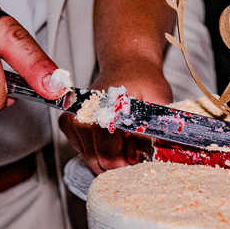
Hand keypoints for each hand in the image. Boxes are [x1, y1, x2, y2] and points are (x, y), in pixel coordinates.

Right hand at [58, 59, 172, 174]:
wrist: (128, 64)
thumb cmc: (144, 80)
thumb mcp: (159, 102)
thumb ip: (152, 131)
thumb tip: (143, 157)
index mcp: (105, 108)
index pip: (107, 155)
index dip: (127, 164)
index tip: (140, 158)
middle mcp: (84, 113)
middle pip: (96, 160)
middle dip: (119, 162)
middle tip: (135, 149)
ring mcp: (74, 117)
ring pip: (89, 158)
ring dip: (109, 156)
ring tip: (124, 139)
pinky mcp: (69, 121)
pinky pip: (81, 150)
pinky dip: (97, 150)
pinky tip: (110, 138)